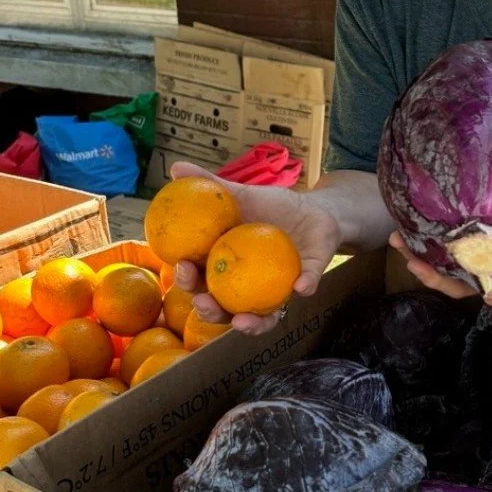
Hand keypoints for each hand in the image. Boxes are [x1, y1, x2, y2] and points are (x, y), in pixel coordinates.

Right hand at [169, 161, 340, 335]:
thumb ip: (210, 185)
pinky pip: (304, 289)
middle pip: (223, 307)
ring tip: (242, 322)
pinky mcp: (306, 282)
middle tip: (204, 302)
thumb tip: (175, 167)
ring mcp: (278, 290)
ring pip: (261, 316)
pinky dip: (303, 289)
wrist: (315, 208)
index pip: (201, 280)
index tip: (181, 268)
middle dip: (210, 311)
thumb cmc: (273, 206)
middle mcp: (249, 287)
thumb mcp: (241, 195)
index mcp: (228, 267)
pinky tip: (300, 288)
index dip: (187, 281)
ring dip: (251, 324)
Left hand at [386, 232, 491, 306]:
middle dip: (414, 255)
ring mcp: (462, 249)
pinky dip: (429, 227)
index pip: (449, 284)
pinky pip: (443, 231)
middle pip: (435, 266)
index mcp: (474, 281)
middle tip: (397, 240)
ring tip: (397, 231)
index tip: (414, 263)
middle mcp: (463, 267)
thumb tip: (488, 298)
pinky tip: (416, 217)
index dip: (431, 276)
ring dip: (415, 242)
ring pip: (435, 249)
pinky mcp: (464, 231)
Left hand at [387, 211, 491, 305]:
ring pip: (446, 269)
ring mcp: (476, 262)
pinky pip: (439, 249)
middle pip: (466, 284)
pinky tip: (403, 223)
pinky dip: (421, 240)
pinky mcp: (463, 246)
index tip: (490, 294)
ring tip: (398, 240)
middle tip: (419, 265)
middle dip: (441, 277)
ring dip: (421, 258)